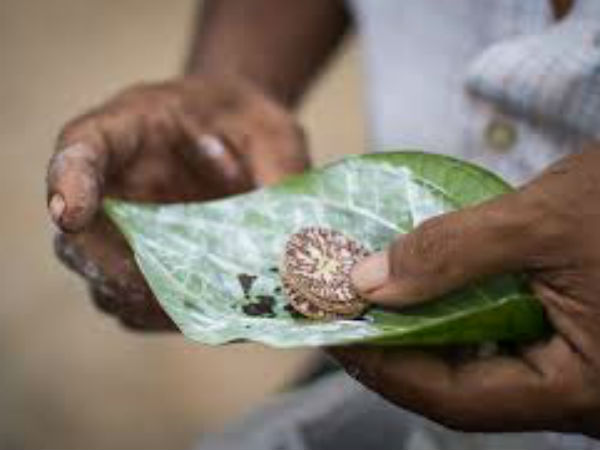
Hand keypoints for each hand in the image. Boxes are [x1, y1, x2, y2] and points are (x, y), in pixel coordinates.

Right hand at [47, 74, 308, 329]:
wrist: (241, 136)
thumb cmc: (248, 124)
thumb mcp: (273, 133)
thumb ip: (278, 175)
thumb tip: (292, 249)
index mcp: (131, 128)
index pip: (83, 148)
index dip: (69, 183)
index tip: (72, 215)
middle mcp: (114, 187)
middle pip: (80, 239)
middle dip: (114, 270)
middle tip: (161, 287)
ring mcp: (125, 232)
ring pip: (103, 284)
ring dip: (145, 303)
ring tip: (199, 305)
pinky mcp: (147, 266)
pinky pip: (136, 307)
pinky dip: (166, 318)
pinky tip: (210, 312)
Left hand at [331, 149, 599, 435]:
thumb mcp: (544, 221)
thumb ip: (452, 254)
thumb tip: (366, 284)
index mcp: (582, 390)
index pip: (455, 399)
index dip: (385, 367)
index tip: (333, 330)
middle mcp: (580, 396)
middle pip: (464, 388)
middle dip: (397, 351)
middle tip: (344, 314)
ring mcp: (581, 372)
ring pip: (482, 367)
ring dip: (423, 332)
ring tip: (373, 299)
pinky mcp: (579, 343)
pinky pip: (504, 342)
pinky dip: (458, 316)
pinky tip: (427, 288)